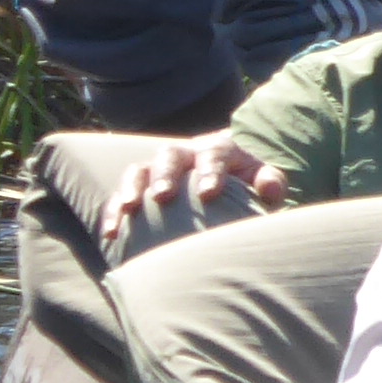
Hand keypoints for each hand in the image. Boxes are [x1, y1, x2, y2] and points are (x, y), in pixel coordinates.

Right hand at [97, 132, 283, 240]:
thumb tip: (270, 189)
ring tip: (127, 208)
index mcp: (217, 149)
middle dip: (166, 175)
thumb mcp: (262, 179)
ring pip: (140, 169)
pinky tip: (111, 233)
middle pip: (170, 156)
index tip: (209, 193)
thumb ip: (270, 181)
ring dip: (131, 187)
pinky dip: (114, 211)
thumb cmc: (245, 182)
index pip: (213, 155)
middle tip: (164, 196)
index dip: (211, 172)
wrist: (224, 175)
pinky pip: (121, 194)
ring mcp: (159, 167)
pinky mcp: (141, 185)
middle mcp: (184, 154)